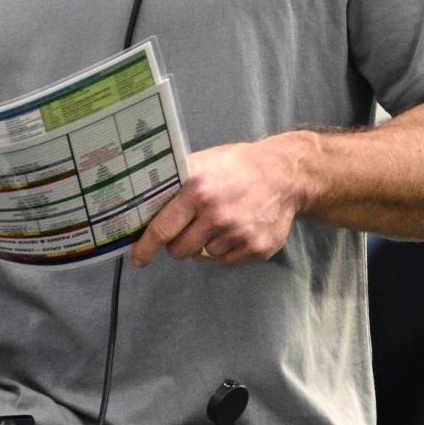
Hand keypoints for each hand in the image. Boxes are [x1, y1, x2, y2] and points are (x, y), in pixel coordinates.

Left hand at [130, 135, 310, 267]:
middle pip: (179, 250)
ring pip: (202, 256)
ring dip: (203, 245)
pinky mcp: (255, 249)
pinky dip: (223, 251)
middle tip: (189, 227)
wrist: (285, 176)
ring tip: (219, 221)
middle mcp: (217, 215)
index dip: (145, 247)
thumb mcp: (205, 162)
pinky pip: (224, 262)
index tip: (137, 259)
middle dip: (178, 242)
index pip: (162, 229)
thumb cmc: (239, 166)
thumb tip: (143, 201)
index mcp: (198, 191)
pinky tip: (233, 230)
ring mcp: (237, 234)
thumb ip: (177, 182)